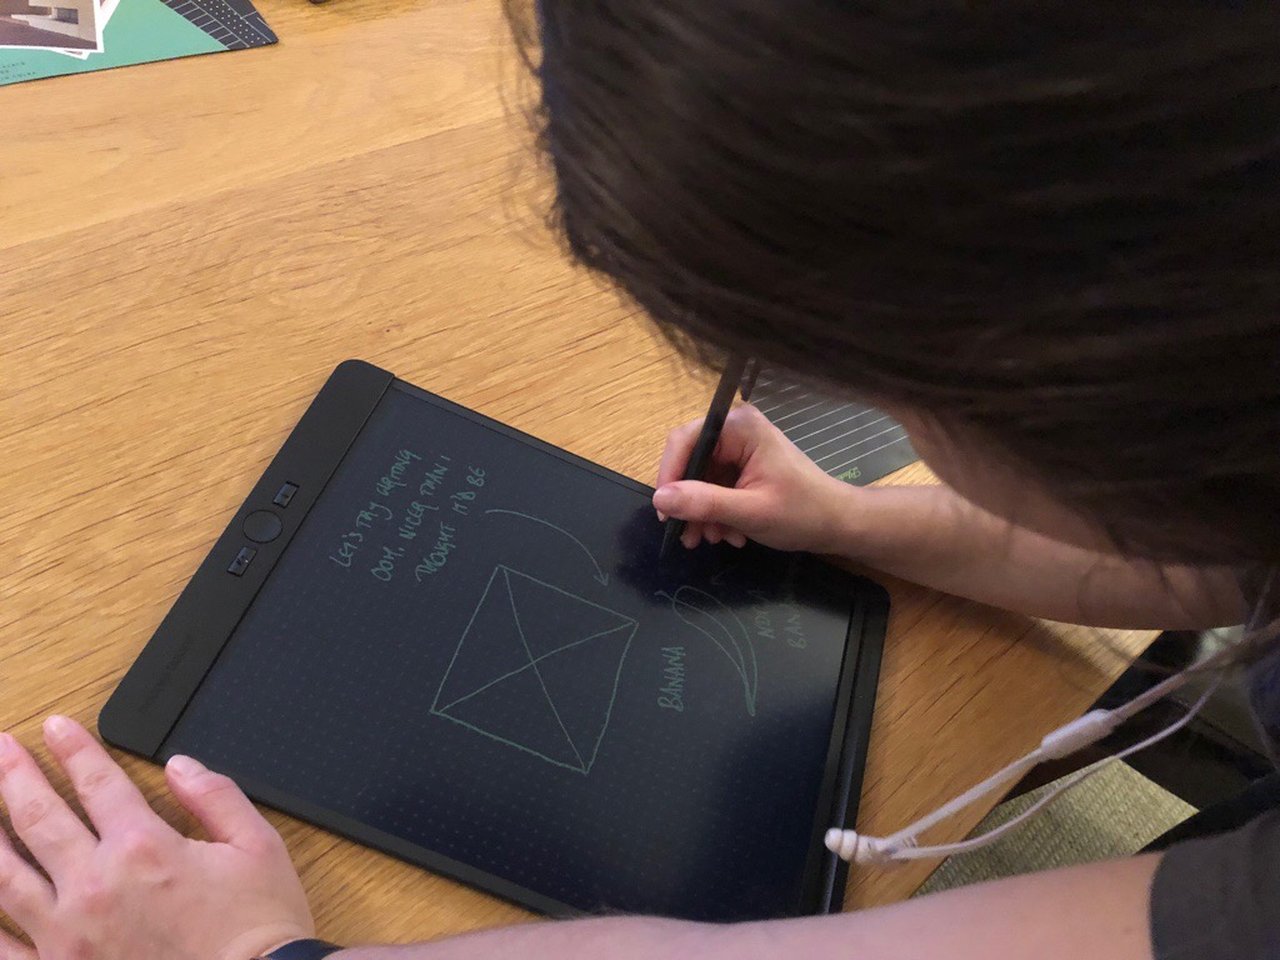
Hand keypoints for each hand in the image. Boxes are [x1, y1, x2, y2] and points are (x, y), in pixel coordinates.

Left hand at [0, 717, 313, 959]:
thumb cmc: (257, 928)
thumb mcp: (258, 846)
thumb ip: (216, 797)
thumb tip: (181, 765)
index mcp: (144, 847)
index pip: (97, 782)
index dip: (73, 749)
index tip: (55, 727)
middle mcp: (96, 885)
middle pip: (40, 817)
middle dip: (15, 776)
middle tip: (1, 749)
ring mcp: (68, 935)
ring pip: (6, 876)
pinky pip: (4, 947)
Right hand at [652, 404, 855, 552]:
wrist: (838, 524)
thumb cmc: (803, 513)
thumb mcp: (750, 511)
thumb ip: (704, 503)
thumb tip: (660, 499)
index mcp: (740, 427)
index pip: (686, 441)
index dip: (669, 475)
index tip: (666, 512)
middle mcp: (737, 430)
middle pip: (692, 461)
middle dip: (689, 502)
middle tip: (689, 536)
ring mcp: (741, 448)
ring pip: (700, 479)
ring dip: (703, 513)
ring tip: (713, 540)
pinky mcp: (744, 466)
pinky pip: (715, 487)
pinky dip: (717, 513)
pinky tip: (730, 534)